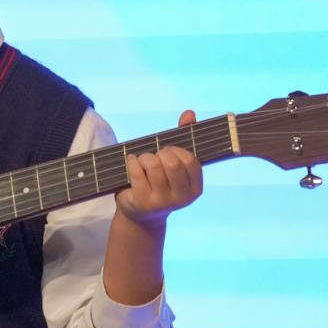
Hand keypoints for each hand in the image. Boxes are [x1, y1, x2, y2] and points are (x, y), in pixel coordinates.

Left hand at [114, 109, 202, 226]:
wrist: (141, 214)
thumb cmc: (160, 183)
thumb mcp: (175, 164)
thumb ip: (184, 137)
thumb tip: (189, 113)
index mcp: (195, 188)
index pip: (190, 159)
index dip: (176, 150)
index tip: (168, 152)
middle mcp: (182, 198)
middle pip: (172, 161)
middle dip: (160, 152)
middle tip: (155, 156)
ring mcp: (162, 202)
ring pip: (153, 164)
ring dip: (144, 157)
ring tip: (142, 160)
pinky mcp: (143, 203)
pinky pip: (136, 172)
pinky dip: (132, 162)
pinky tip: (131, 163)